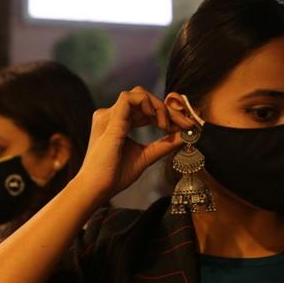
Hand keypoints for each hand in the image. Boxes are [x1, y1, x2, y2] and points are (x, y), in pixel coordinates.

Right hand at [76, 86, 193, 202]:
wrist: (97, 188)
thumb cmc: (115, 176)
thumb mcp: (146, 157)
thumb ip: (164, 145)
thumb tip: (186, 135)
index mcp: (119, 123)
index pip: (146, 110)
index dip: (167, 114)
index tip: (186, 125)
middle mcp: (112, 115)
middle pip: (145, 100)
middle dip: (168, 110)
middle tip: (186, 123)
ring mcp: (109, 115)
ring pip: (139, 94)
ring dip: (159, 106)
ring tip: (166, 125)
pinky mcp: (110, 119)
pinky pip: (129, 97)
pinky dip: (147, 103)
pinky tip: (156, 120)